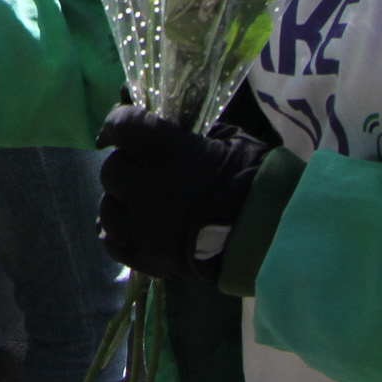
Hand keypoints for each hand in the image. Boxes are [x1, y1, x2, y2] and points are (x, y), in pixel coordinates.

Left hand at [96, 105, 268, 282]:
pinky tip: (130, 226)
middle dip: (125, 164)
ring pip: (108, 209)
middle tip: (141, 166)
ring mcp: (147, 229)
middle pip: (112, 171)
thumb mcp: (228, 140)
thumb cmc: (255, 182)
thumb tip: (162, 123)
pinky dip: (118, 233)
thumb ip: (188, 132)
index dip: (116, 122)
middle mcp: (152, 190)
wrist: (274, 238)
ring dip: (120, 201)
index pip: (125, 128)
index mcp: (172, 154)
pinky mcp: (150, 259)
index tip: (118, 124)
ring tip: (137, 200)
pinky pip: (114, 245)